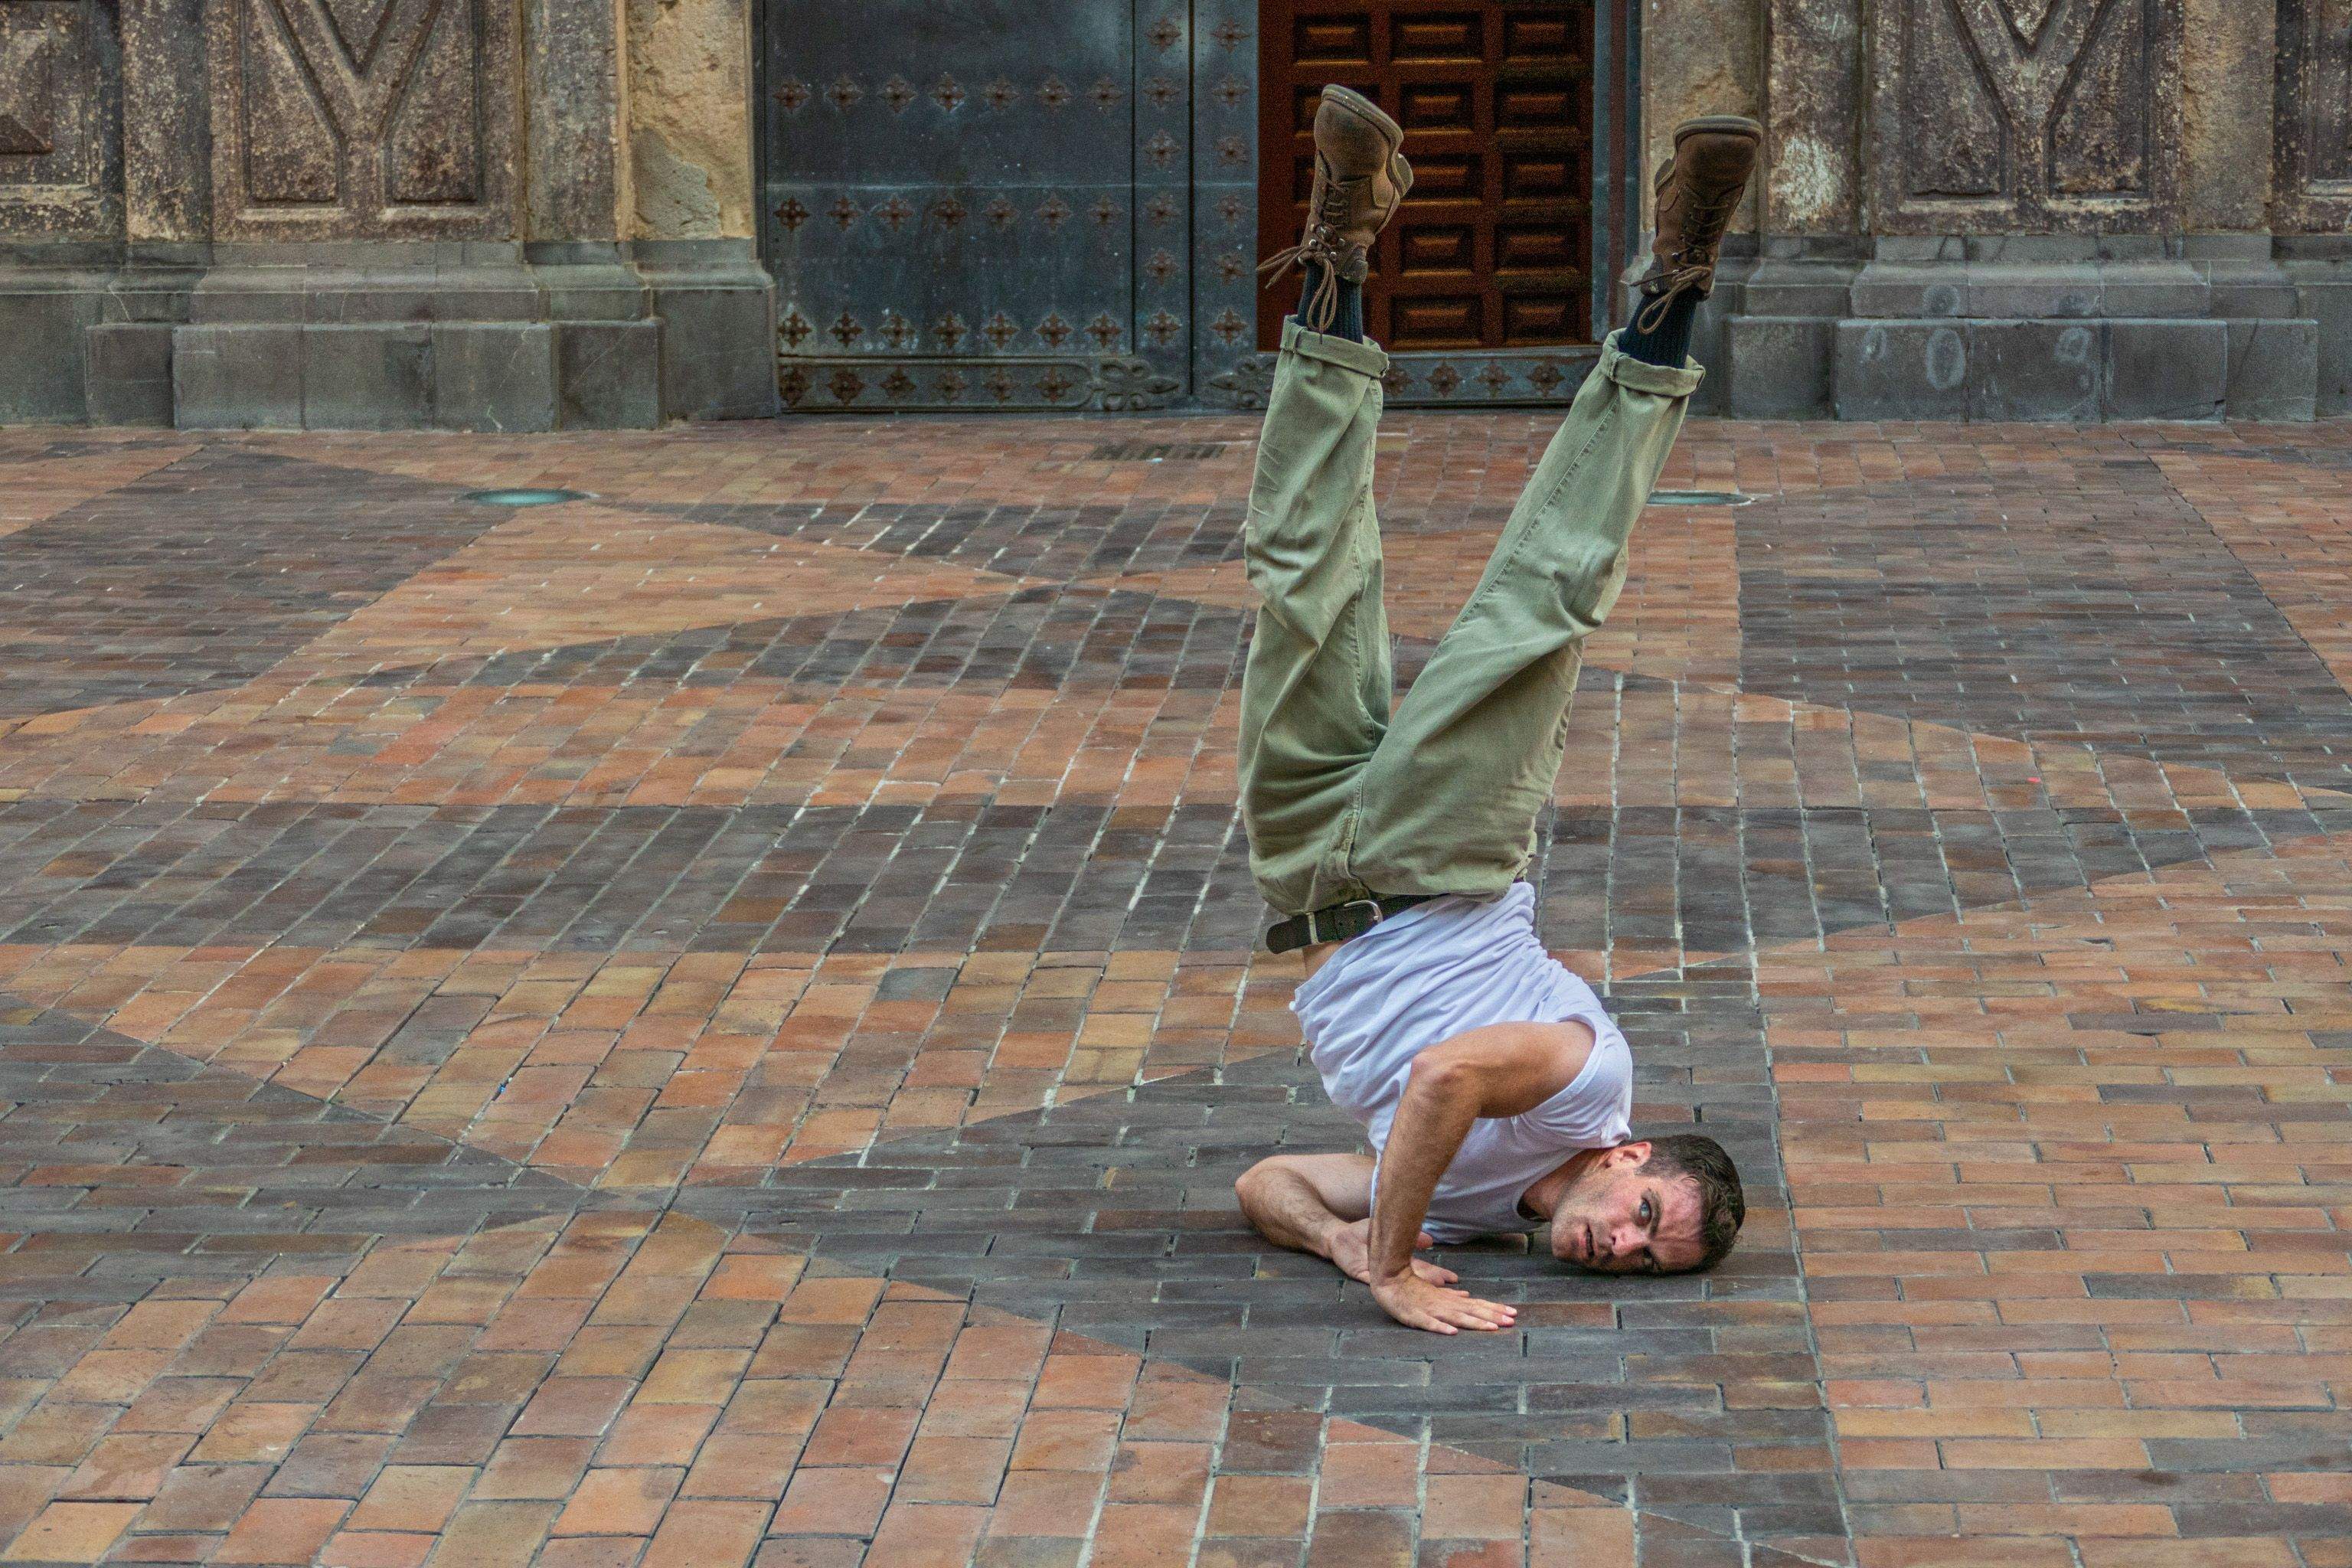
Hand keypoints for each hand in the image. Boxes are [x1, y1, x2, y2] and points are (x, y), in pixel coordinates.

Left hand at [1324, 1219, 1457, 1286]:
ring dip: (1414, 1291)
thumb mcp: (1388, 1229)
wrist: (1339, 1237)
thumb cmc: (1362, 1233)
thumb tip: (1430, 1240)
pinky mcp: (1362, 1276)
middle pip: (1415, 1281)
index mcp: (1398, 1261)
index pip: (1423, 1269)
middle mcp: (1391, 1272)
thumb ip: (1408, 1235)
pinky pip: (1374, 1283)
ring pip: (1399, 1286)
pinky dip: (1384, 1288)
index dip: (1438, 1274)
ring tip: (1431, 1295)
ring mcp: (1377, 1276)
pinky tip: (1394, 1291)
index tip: (1453, 1279)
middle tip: (1449, 1289)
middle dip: (1432, 1285)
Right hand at [1368, 1269, 1518, 1335]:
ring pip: (1457, 1318)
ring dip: (1475, 1323)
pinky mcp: (1417, 1317)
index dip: (1495, 1309)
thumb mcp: (1435, 1291)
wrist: (1390, 1280)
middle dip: (1493, 1317)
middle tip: (1512, 1321)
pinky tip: (1453, 1333)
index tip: (1513, 1313)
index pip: (1477, 1304)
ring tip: (1492, 1328)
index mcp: (1450, 1300)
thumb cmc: (1413, 1288)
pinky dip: (1441, 1328)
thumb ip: (1451, 1296)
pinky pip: (1430, 1324)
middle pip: (1473, 1312)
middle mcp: (1445, 1305)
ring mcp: (1432, 1311)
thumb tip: (1468, 1296)